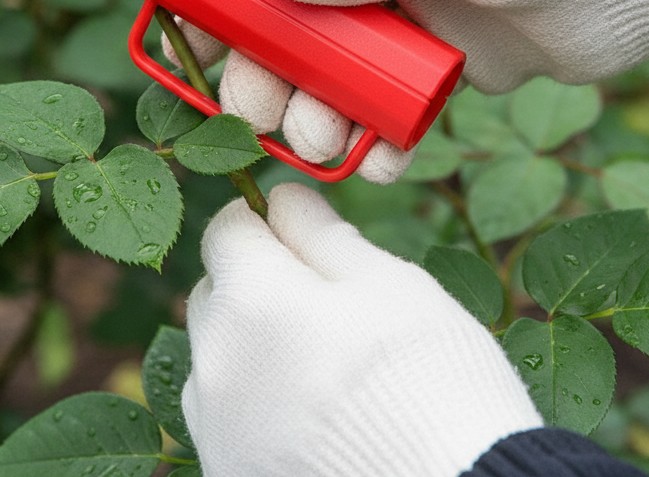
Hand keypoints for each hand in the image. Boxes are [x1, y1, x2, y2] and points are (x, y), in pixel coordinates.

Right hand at [166, 0, 648, 180]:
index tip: (187, 39)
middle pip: (293, 26)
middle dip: (268, 72)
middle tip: (258, 115)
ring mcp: (408, 21)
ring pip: (336, 75)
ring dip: (317, 113)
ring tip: (320, 144)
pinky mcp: (443, 71)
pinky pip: (392, 110)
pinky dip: (379, 139)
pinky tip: (380, 162)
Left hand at [182, 184, 542, 476]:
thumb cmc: (434, 384)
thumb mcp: (391, 284)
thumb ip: (323, 234)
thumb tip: (283, 199)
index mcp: (251, 299)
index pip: (226, 229)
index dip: (263, 221)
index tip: (298, 233)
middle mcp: (214, 363)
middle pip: (217, 293)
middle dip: (257, 282)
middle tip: (326, 306)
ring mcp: (215, 429)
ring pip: (219, 357)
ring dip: (255, 346)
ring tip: (325, 370)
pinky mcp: (226, 473)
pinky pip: (227, 417)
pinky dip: (258, 404)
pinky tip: (315, 419)